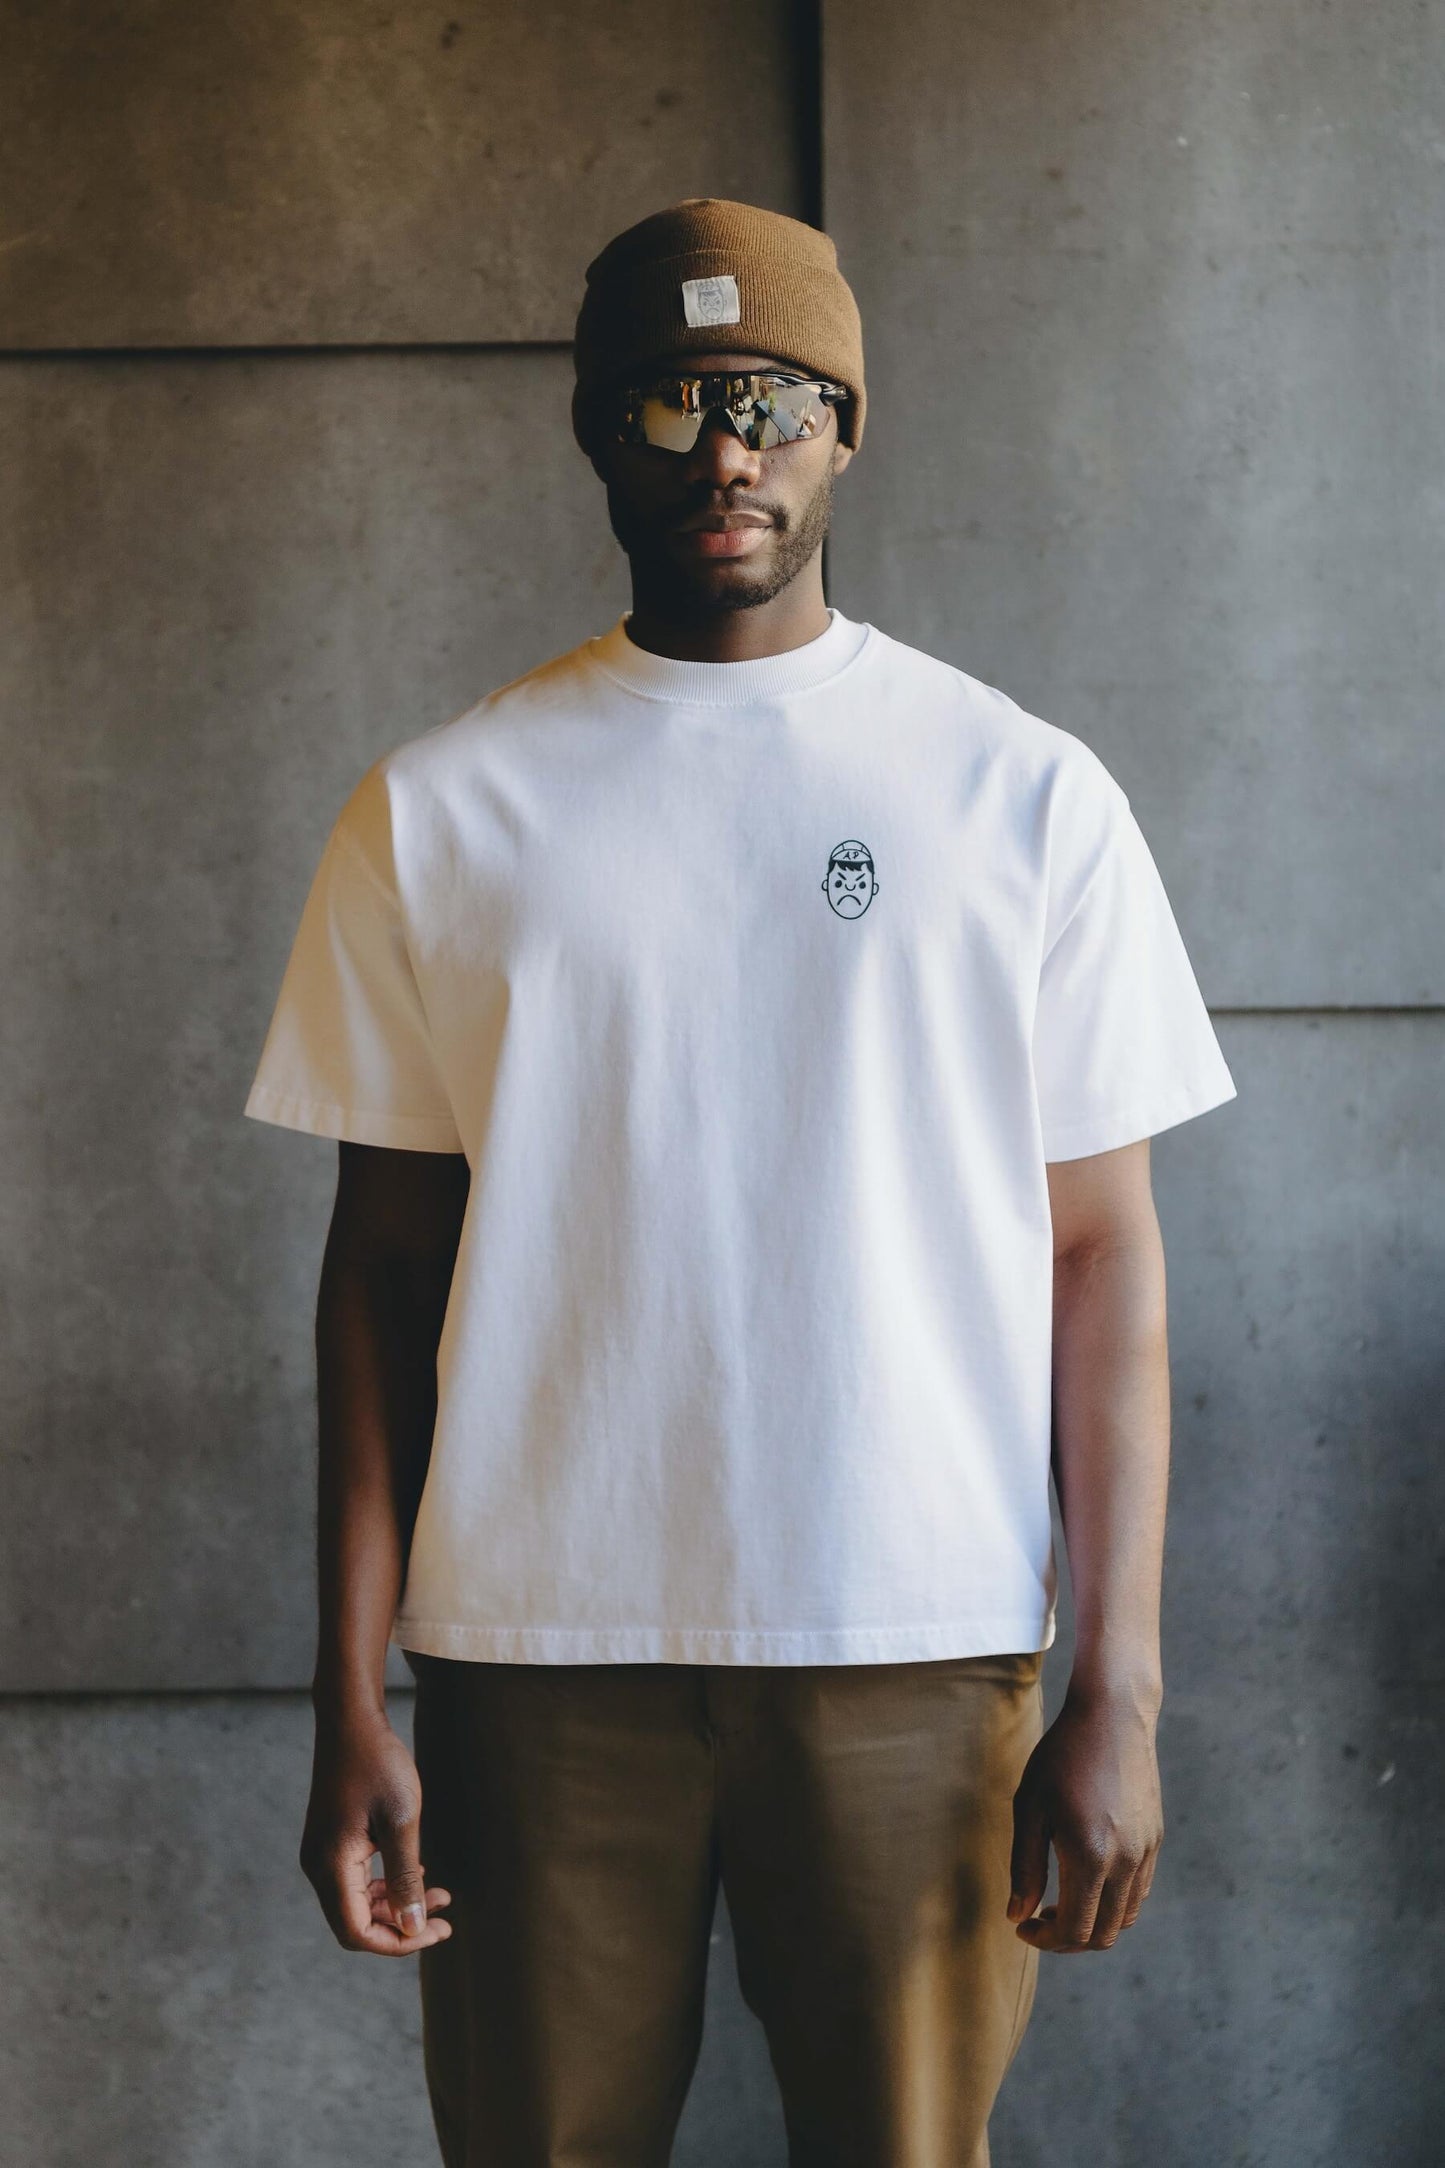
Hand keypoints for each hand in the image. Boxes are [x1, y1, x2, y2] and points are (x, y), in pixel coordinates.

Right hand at [299, 1705, 452, 1955]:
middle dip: (401, 1926)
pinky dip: (384, 1886)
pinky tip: (416, 1871)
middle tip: (443, 1918)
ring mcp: (321, 1853)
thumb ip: (405, 1878)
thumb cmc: (378, 1765)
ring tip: (438, 1896)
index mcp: (331, 1866)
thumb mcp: (401, 1822)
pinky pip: (354, 1880)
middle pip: (356, 1923)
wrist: (351, 1722)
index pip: (357, 1932)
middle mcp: (318, 1866)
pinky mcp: (330, 1841)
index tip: (436, 1930)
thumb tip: (413, 1926)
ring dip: (396, 1905)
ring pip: (356, 1903)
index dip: (397, 1942)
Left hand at [1007, 1684, 1162, 1951]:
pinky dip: (1114, 1902)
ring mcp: (1146, 1852)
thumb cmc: (1062, 1757)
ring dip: (1094, 1923)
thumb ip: (1025, 1867)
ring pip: (1125, 1918)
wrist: (1112, 1717)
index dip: (1046, 1940)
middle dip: (1068, 1939)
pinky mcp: (1155, 1840)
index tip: (1023, 1928)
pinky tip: (1087, 1879)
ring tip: (1061, 1902)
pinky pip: (1139, 1892)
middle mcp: (1126, 1862)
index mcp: (1090, 1856)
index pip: (1075, 1929)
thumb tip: (1017, 1916)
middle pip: (1104, 1935)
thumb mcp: (1030, 1808)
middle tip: (1038, 1919)